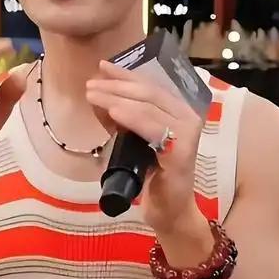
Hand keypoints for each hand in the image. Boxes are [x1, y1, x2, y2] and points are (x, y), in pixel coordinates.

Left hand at [86, 60, 205, 234]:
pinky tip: (112, 111)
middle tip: (91, 84)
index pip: (150, 85)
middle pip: (148, 92)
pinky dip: (131, 117)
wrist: (169, 212)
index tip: (102, 66)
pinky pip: (153, 127)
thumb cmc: (152, 177)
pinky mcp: (182, 151)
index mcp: (178, 111)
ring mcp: (187, 133)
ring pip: (148, 106)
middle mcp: (187, 117)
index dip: (125, 74)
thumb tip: (96, 94)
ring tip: (93, 94)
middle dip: (116, 85)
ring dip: (116, 98)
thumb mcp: (130, 140)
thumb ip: (118, 118)